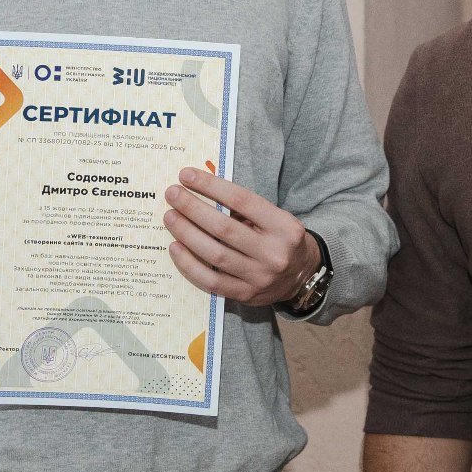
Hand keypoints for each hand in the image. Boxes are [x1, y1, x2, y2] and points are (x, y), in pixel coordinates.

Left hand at [163, 167, 318, 305]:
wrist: (302, 277)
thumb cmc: (279, 239)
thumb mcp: (275, 219)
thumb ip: (244, 209)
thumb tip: (201, 191)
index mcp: (284, 227)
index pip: (242, 200)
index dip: (211, 186)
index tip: (187, 175)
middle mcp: (274, 253)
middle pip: (224, 228)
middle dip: (192, 208)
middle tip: (172, 194)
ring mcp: (260, 277)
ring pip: (214, 254)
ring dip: (186, 233)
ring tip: (170, 217)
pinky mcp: (246, 295)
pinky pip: (210, 281)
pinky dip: (189, 264)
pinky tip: (175, 248)